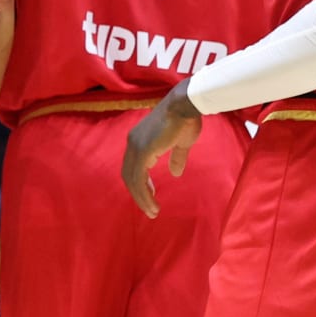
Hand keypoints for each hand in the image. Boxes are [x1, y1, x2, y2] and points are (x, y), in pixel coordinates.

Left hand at [123, 85, 201, 218]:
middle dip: (139, 194)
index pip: (133, 166)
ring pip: (132, 180)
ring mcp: (136, 147)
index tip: (151, 195)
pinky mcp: (142, 152)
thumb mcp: (181, 143)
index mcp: (139, 140)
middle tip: (150, 209)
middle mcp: (133, 143)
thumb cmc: (186, 119)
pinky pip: (139, 179)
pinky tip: (153, 204)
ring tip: (152, 211)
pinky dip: (144, 194)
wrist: (186, 104)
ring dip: (141, 198)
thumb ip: (176, 157)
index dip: (140, 183)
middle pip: (129, 175)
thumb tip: (176, 173)